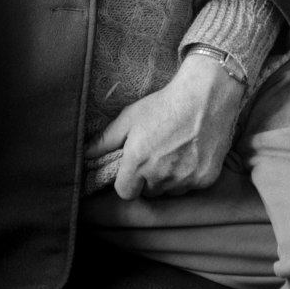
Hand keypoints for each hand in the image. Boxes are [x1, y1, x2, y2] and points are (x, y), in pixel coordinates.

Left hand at [84, 53, 242, 199]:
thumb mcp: (130, 117)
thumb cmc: (164, 103)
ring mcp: (185, 180)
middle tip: (158, 153)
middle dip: (149, 178)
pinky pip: (192, 186)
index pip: (125, 192)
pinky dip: (191, 174)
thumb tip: (84, 154)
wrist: (206, 96)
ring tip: (176, 151)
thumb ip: (105, 140)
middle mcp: (161, 176)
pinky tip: (193, 152)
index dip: (128, 181)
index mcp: (138, 162)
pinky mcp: (205, 179)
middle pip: (149, 192)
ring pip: (171, 190)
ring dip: (170, 178)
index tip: (135, 167)